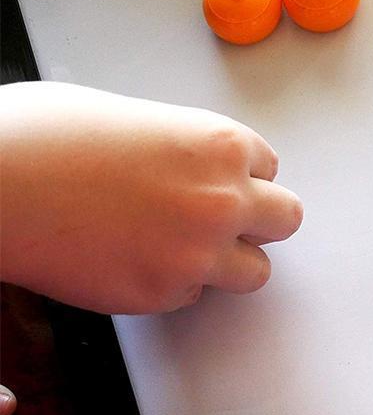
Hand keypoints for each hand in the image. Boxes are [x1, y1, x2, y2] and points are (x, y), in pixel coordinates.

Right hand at [0, 82, 302, 313]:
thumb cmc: (45, 137)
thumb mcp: (138, 120)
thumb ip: (188, 148)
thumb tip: (199, 169)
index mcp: (220, 145)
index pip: (270, 168)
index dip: (242, 177)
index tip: (220, 182)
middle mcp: (222, 201)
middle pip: (286, 219)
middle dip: (258, 220)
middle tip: (222, 221)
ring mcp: (197, 254)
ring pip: (255, 271)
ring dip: (227, 262)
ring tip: (181, 248)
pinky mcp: (164, 294)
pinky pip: (195, 295)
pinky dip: (174, 283)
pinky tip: (132, 258)